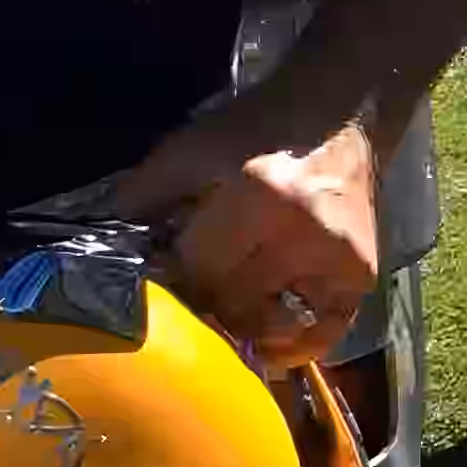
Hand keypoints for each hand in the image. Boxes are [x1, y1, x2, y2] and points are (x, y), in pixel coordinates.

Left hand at [113, 112, 381, 369]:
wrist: (341, 116)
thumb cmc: (262, 126)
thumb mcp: (194, 145)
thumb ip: (147, 192)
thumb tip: (106, 240)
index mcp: (260, 197)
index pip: (203, 266)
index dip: (175, 276)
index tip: (163, 274)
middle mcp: (304, 236)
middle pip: (236, 299)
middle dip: (205, 301)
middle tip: (189, 296)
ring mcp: (338, 261)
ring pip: (276, 321)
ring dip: (243, 326)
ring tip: (224, 318)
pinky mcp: (360, 277)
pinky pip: (327, 330)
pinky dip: (296, 345)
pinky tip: (270, 350)